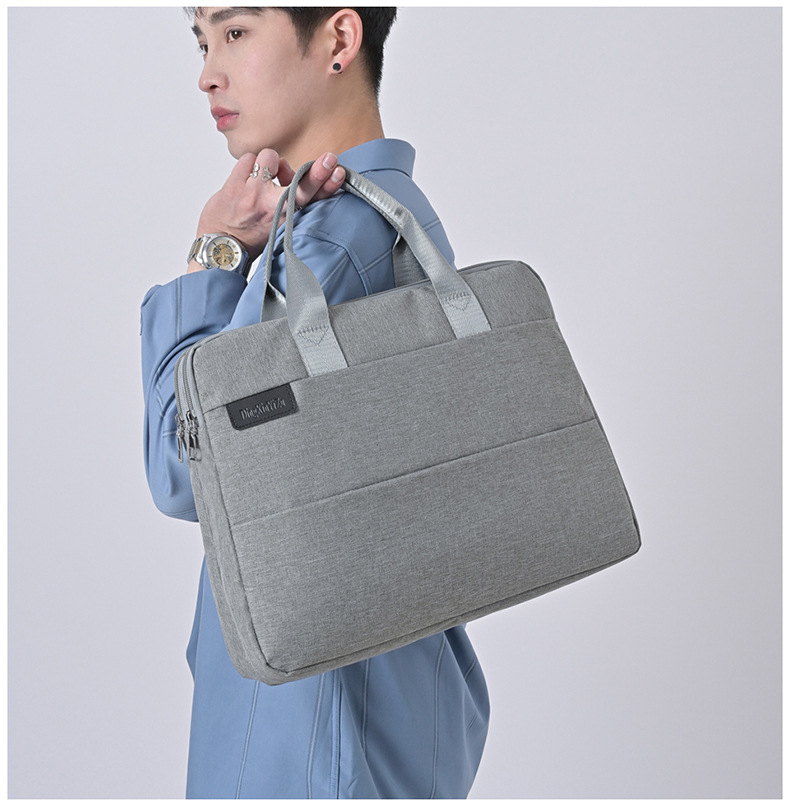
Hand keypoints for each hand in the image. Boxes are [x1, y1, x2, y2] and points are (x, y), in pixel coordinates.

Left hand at [188, 149, 345, 271]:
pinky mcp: (234, 186)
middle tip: (329, 159)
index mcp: (286, 218)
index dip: (328, 184)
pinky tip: (246, 178)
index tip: (338, 172)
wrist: (220, 248)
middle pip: (302, 185)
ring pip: (270, 158)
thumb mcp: (277, 225)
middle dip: (318, 171)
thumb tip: (293, 172)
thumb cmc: (249, 237)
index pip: (312, 199)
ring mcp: (252, 195)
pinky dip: (248, 164)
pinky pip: (248, 158)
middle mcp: (272, 207)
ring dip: (268, 163)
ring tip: (262, 178)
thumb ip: (290, 202)